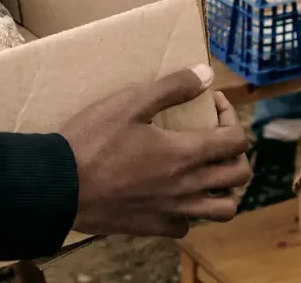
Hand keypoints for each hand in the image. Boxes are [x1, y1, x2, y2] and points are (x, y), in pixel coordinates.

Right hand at [61, 65, 249, 238]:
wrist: (61, 184)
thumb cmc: (93, 139)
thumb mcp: (130, 103)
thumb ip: (172, 88)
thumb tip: (206, 74)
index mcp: (184, 153)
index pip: (236, 140)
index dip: (231, 117)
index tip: (212, 103)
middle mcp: (187, 187)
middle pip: (239, 176)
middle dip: (236, 150)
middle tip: (215, 134)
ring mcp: (172, 211)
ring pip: (223, 210)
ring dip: (224, 187)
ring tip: (207, 168)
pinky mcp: (154, 227)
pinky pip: (187, 225)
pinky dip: (190, 210)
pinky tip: (173, 193)